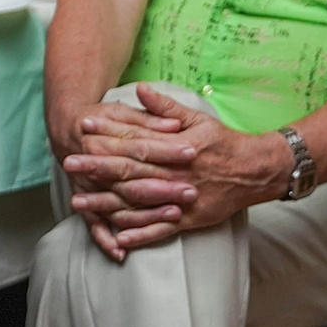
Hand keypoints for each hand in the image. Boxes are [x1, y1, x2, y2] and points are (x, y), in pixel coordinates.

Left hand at [60, 86, 286, 258]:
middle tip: (68, 164)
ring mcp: (180, 198)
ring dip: (107, 204)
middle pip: (130, 171)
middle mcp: (175, 173)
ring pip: (139, 203)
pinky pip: (161, 229)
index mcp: (175, 148)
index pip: (135, 140)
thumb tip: (140, 89)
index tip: (83, 128)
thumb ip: (166, 108)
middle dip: (96, 168)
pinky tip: (116, 237)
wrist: (258, 170)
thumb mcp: (198, 119)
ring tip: (78, 202)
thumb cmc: (224, 143)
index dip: (108, 134)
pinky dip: (140, 234)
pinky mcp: (189, 219)